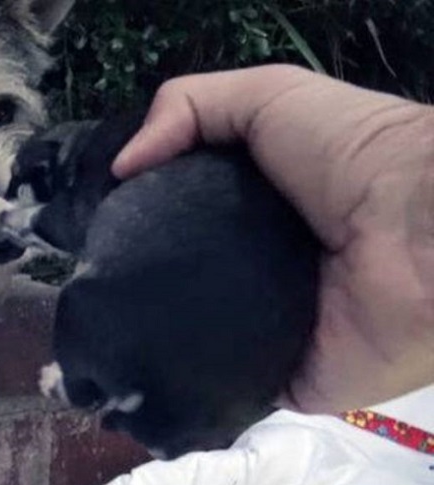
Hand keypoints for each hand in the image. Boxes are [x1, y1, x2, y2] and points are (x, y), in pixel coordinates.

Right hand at [112, 65, 433, 413]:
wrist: (422, 232)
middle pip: (173, 277)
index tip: (87, 224)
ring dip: (147, 331)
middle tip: (87, 279)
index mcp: (252, 210)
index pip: (174, 217)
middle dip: (131, 276)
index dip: (132, 216)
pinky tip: (138, 368)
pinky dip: (183, 381)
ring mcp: (264, 328)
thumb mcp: (268, 96)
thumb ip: (188, 107)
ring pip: (187, 335)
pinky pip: (217, 385)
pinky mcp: (277, 378)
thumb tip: (119, 168)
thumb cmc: (348, 153)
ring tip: (97, 327)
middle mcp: (253, 268)